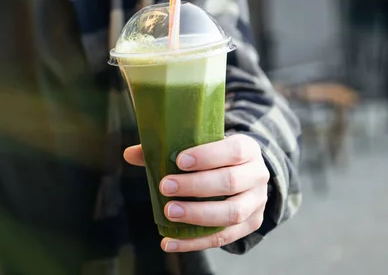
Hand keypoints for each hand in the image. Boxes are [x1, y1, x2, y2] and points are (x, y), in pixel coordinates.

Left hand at [124, 134, 269, 251]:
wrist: (246, 173)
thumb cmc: (216, 157)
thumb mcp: (202, 145)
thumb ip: (167, 148)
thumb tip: (130, 154)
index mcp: (248, 149)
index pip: (233, 151)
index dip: (207, 156)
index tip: (180, 161)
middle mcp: (257, 175)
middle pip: (230, 182)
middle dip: (196, 186)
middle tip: (166, 186)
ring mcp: (256, 203)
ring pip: (231, 213)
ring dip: (197, 215)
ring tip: (168, 212)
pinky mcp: (249, 225)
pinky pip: (222, 238)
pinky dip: (193, 242)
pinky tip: (168, 242)